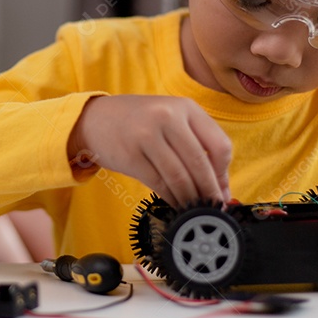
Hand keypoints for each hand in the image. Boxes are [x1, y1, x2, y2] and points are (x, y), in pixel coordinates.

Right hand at [68, 95, 231, 208]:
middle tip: (213, 209)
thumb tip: (221, 187)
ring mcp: (147, 135)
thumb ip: (197, 144)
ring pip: (179, 177)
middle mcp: (168, 117)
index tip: (222, 191)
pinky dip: (171, 198)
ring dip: (190, 198)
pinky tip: (176, 203)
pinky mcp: (131, 155)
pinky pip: (159, 184)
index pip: (219, 145)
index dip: (223, 173)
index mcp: (185, 107)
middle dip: (209, 191)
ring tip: (195, 209)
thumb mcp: (172, 119)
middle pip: (200, 163)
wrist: (95, 119)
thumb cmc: (139, 121)